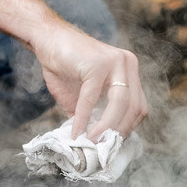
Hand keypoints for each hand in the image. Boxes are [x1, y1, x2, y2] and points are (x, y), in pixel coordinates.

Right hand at [35, 25, 147, 140]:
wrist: (47, 39)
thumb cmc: (65, 67)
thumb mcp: (85, 96)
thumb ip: (96, 114)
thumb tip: (99, 143)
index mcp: (129, 71)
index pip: (139, 106)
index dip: (127, 128)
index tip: (111, 142)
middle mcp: (128, 64)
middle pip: (134, 107)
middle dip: (118, 131)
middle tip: (102, 147)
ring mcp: (115, 61)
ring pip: (120, 104)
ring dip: (105, 128)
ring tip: (91, 141)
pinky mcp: (97, 63)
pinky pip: (92, 98)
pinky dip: (83, 118)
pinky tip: (76, 130)